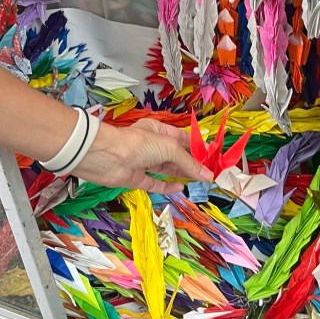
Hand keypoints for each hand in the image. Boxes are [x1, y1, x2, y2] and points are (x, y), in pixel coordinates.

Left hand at [75, 117, 212, 193]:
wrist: (107, 157)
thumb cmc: (139, 144)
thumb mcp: (169, 148)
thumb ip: (188, 162)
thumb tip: (207, 174)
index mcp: (158, 130)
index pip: (182, 138)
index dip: (197, 147)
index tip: (212, 157)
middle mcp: (152, 145)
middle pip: (176, 155)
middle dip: (192, 163)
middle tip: (209, 172)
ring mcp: (144, 162)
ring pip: (167, 169)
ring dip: (182, 174)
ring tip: (200, 181)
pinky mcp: (137, 178)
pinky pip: (155, 183)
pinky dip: (167, 186)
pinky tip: (180, 187)